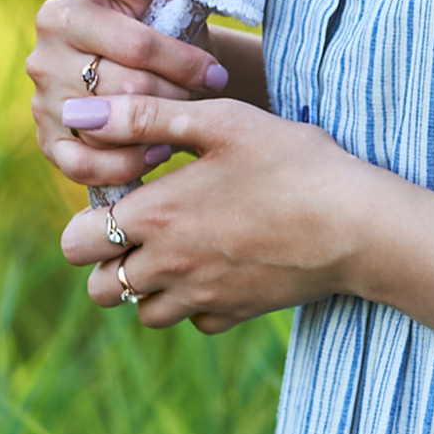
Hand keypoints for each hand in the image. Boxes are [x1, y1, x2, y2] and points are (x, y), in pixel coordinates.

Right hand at [27, 0, 230, 188]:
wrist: (156, 58)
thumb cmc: (152, 10)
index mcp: (60, 15)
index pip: (136, 47)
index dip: (183, 62)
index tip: (215, 72)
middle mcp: (41, 60)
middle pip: (127, 91)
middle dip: (175, 95)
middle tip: (200, 96)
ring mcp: (43, 104)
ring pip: (108, 130)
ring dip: (155, 130)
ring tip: (180, 120)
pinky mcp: (50, 143)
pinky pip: (84, 165)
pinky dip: (126, 164)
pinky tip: (156, 151)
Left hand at [55, 90, 368, 334]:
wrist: (358, 224)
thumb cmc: (292, 162)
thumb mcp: (220, 120)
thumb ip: (144, 115)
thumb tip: (79, 111)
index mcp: (155, 216)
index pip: (75, 243)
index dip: (85, 221)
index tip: (120, 198)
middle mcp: (169, 267)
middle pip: (99, 290)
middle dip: (107, 262)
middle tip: (141, 228)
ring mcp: (203, 297)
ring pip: (142, 313)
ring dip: (147, 287)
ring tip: (177, 248)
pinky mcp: (237, 314)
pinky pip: (194, 322)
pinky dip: (195, 303)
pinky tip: (217, 268)